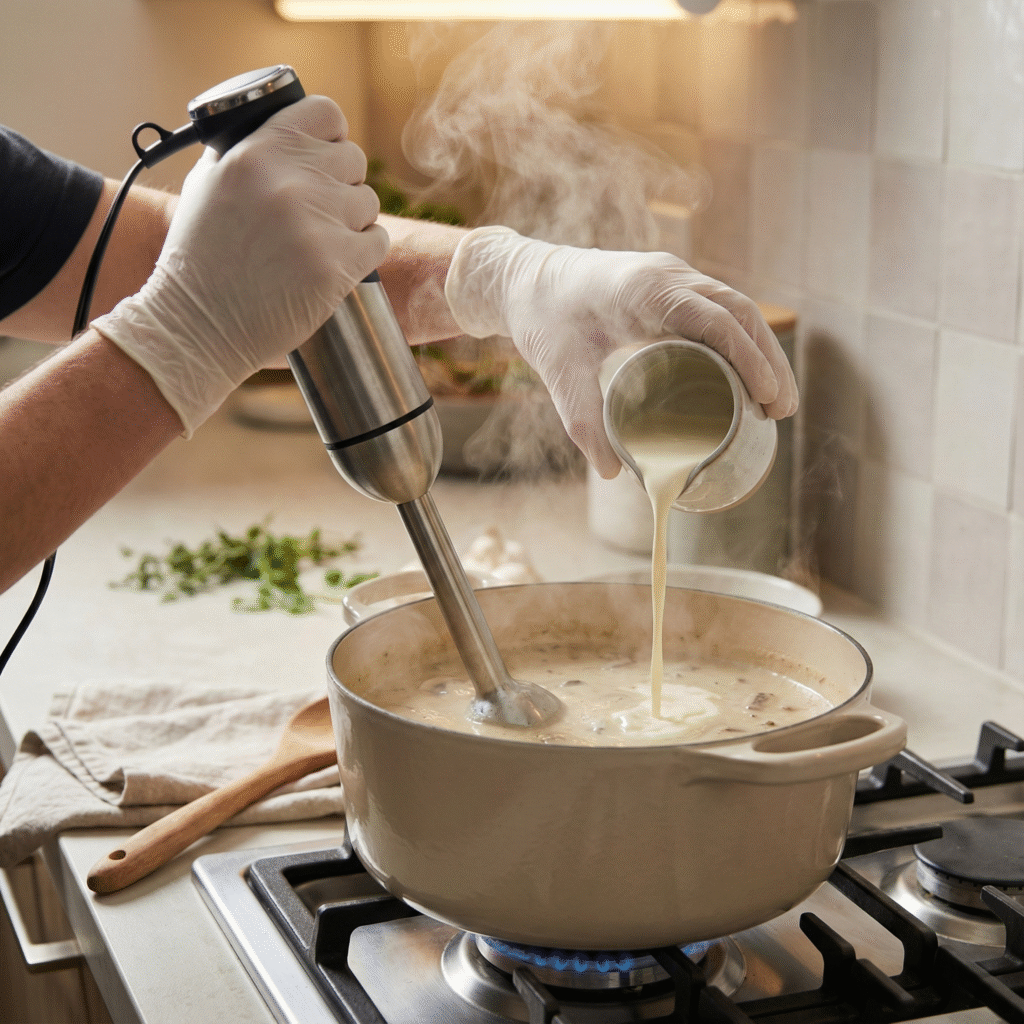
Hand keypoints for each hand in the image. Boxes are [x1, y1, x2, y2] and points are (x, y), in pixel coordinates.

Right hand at [92, 96, 388, 434]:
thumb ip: (249, 151)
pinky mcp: (337, 265)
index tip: (326, 156)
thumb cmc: (201, 259)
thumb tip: (288, 133)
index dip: (331, 137)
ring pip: (368, 203)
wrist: (198, 324)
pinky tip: (334, 263)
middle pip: (354, 161)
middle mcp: (289, 181)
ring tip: (316, 243)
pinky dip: (362, 252)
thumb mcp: (208, 185)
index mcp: (257, 152)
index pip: (326, 115)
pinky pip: (377, 241)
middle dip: (340, 185)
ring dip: (350, 221)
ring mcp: (317, 223)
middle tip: (316, 213)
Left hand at [444, 227, 797, 477]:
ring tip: (776, 401)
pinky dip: (740, 341)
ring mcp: (674, 278)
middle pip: (740, 313)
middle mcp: (669, 277)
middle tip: (782, 411)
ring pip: (735, 310)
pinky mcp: (671, 288)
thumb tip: (612, 474)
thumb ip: (582, 420)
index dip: (750, 357)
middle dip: (768, 361)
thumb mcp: (559, 370)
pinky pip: (718, 311)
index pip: (716, 319)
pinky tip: (749, 375)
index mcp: (647, 289)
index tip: (769, 397)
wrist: (524, 279)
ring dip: (761, 351)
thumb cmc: (542, 318)